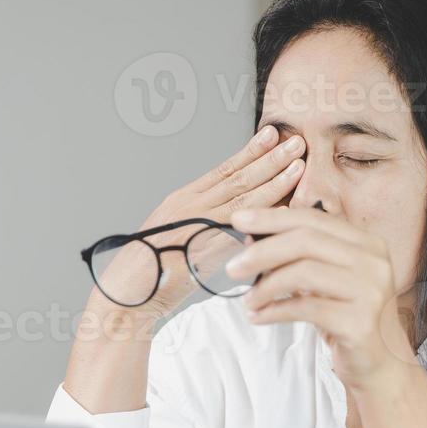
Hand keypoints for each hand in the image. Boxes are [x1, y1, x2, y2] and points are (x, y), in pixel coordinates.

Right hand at [95, 126, 305, 319]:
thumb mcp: (176, 234)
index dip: (250, 151)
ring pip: (242, 197)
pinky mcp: (202, 247)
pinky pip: (240, 228)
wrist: (129, 292)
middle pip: (237, 177)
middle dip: (269, 159)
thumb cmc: (151, 270)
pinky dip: (263, 216)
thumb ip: (204, 223)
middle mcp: (190, 206)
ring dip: (273, 180)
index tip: (271, 135)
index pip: (224, 169)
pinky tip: (285, 208)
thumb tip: (238, 220)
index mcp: (183, 199)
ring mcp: (196, 224)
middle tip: (296, 143)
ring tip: (297, 165)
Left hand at [226, 207, 416, 391]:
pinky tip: (259, 317)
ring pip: (304, 273)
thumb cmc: (347, 318)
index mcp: (366, 243)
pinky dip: (275, 312)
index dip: (272, 218)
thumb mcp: (325, 281)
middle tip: (233, 267)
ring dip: (266, 286)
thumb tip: (250, 239)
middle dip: (262, 251)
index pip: (313, 219)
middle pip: (306, 241)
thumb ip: (297, 257)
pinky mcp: (360, 322)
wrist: (380, 365)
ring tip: (249, 300)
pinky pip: (306, 309)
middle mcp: (373, 262)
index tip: (239, 220)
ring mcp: (370, 291)